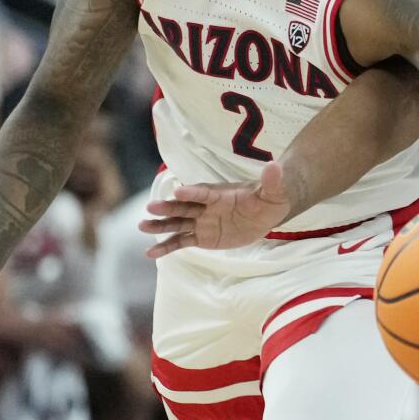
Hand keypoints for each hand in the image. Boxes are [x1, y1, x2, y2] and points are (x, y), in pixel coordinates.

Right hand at [140, 161, 293, 256]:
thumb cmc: (267, 200)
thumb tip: (276, 166)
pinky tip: (150, 253)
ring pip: (177, 223)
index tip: (178, 190)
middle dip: (168, 207)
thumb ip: (272, 181)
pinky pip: (181, 242)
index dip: (193, 191)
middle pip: (183, 206)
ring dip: (160, 226)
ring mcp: (200, 221)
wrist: (263, 214)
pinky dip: (166, 247)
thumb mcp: (273, 192)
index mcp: (219, 194)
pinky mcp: (200, 237)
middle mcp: (204, 206)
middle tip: (150, 208)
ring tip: (142, 227)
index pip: (203, 192)